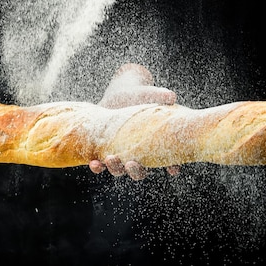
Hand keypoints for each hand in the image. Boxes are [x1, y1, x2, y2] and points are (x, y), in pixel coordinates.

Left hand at [89, 63, 180, 179]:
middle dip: (135, 171)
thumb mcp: (150, 94)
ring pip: (119, 169)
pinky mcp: (105, 150)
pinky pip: (101, 163)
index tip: (173, 169)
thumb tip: (171, 96)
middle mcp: (139, 155)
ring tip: (109, 160)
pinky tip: (93, 162)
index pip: (168, 162)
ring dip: (115, 168)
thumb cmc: (141, 95)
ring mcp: (121, 154)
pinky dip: (97, 165)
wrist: (122, 93)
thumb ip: (160, 95)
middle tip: (131, 164)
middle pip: (140, 171)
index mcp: (155, 145)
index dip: (172, 167)